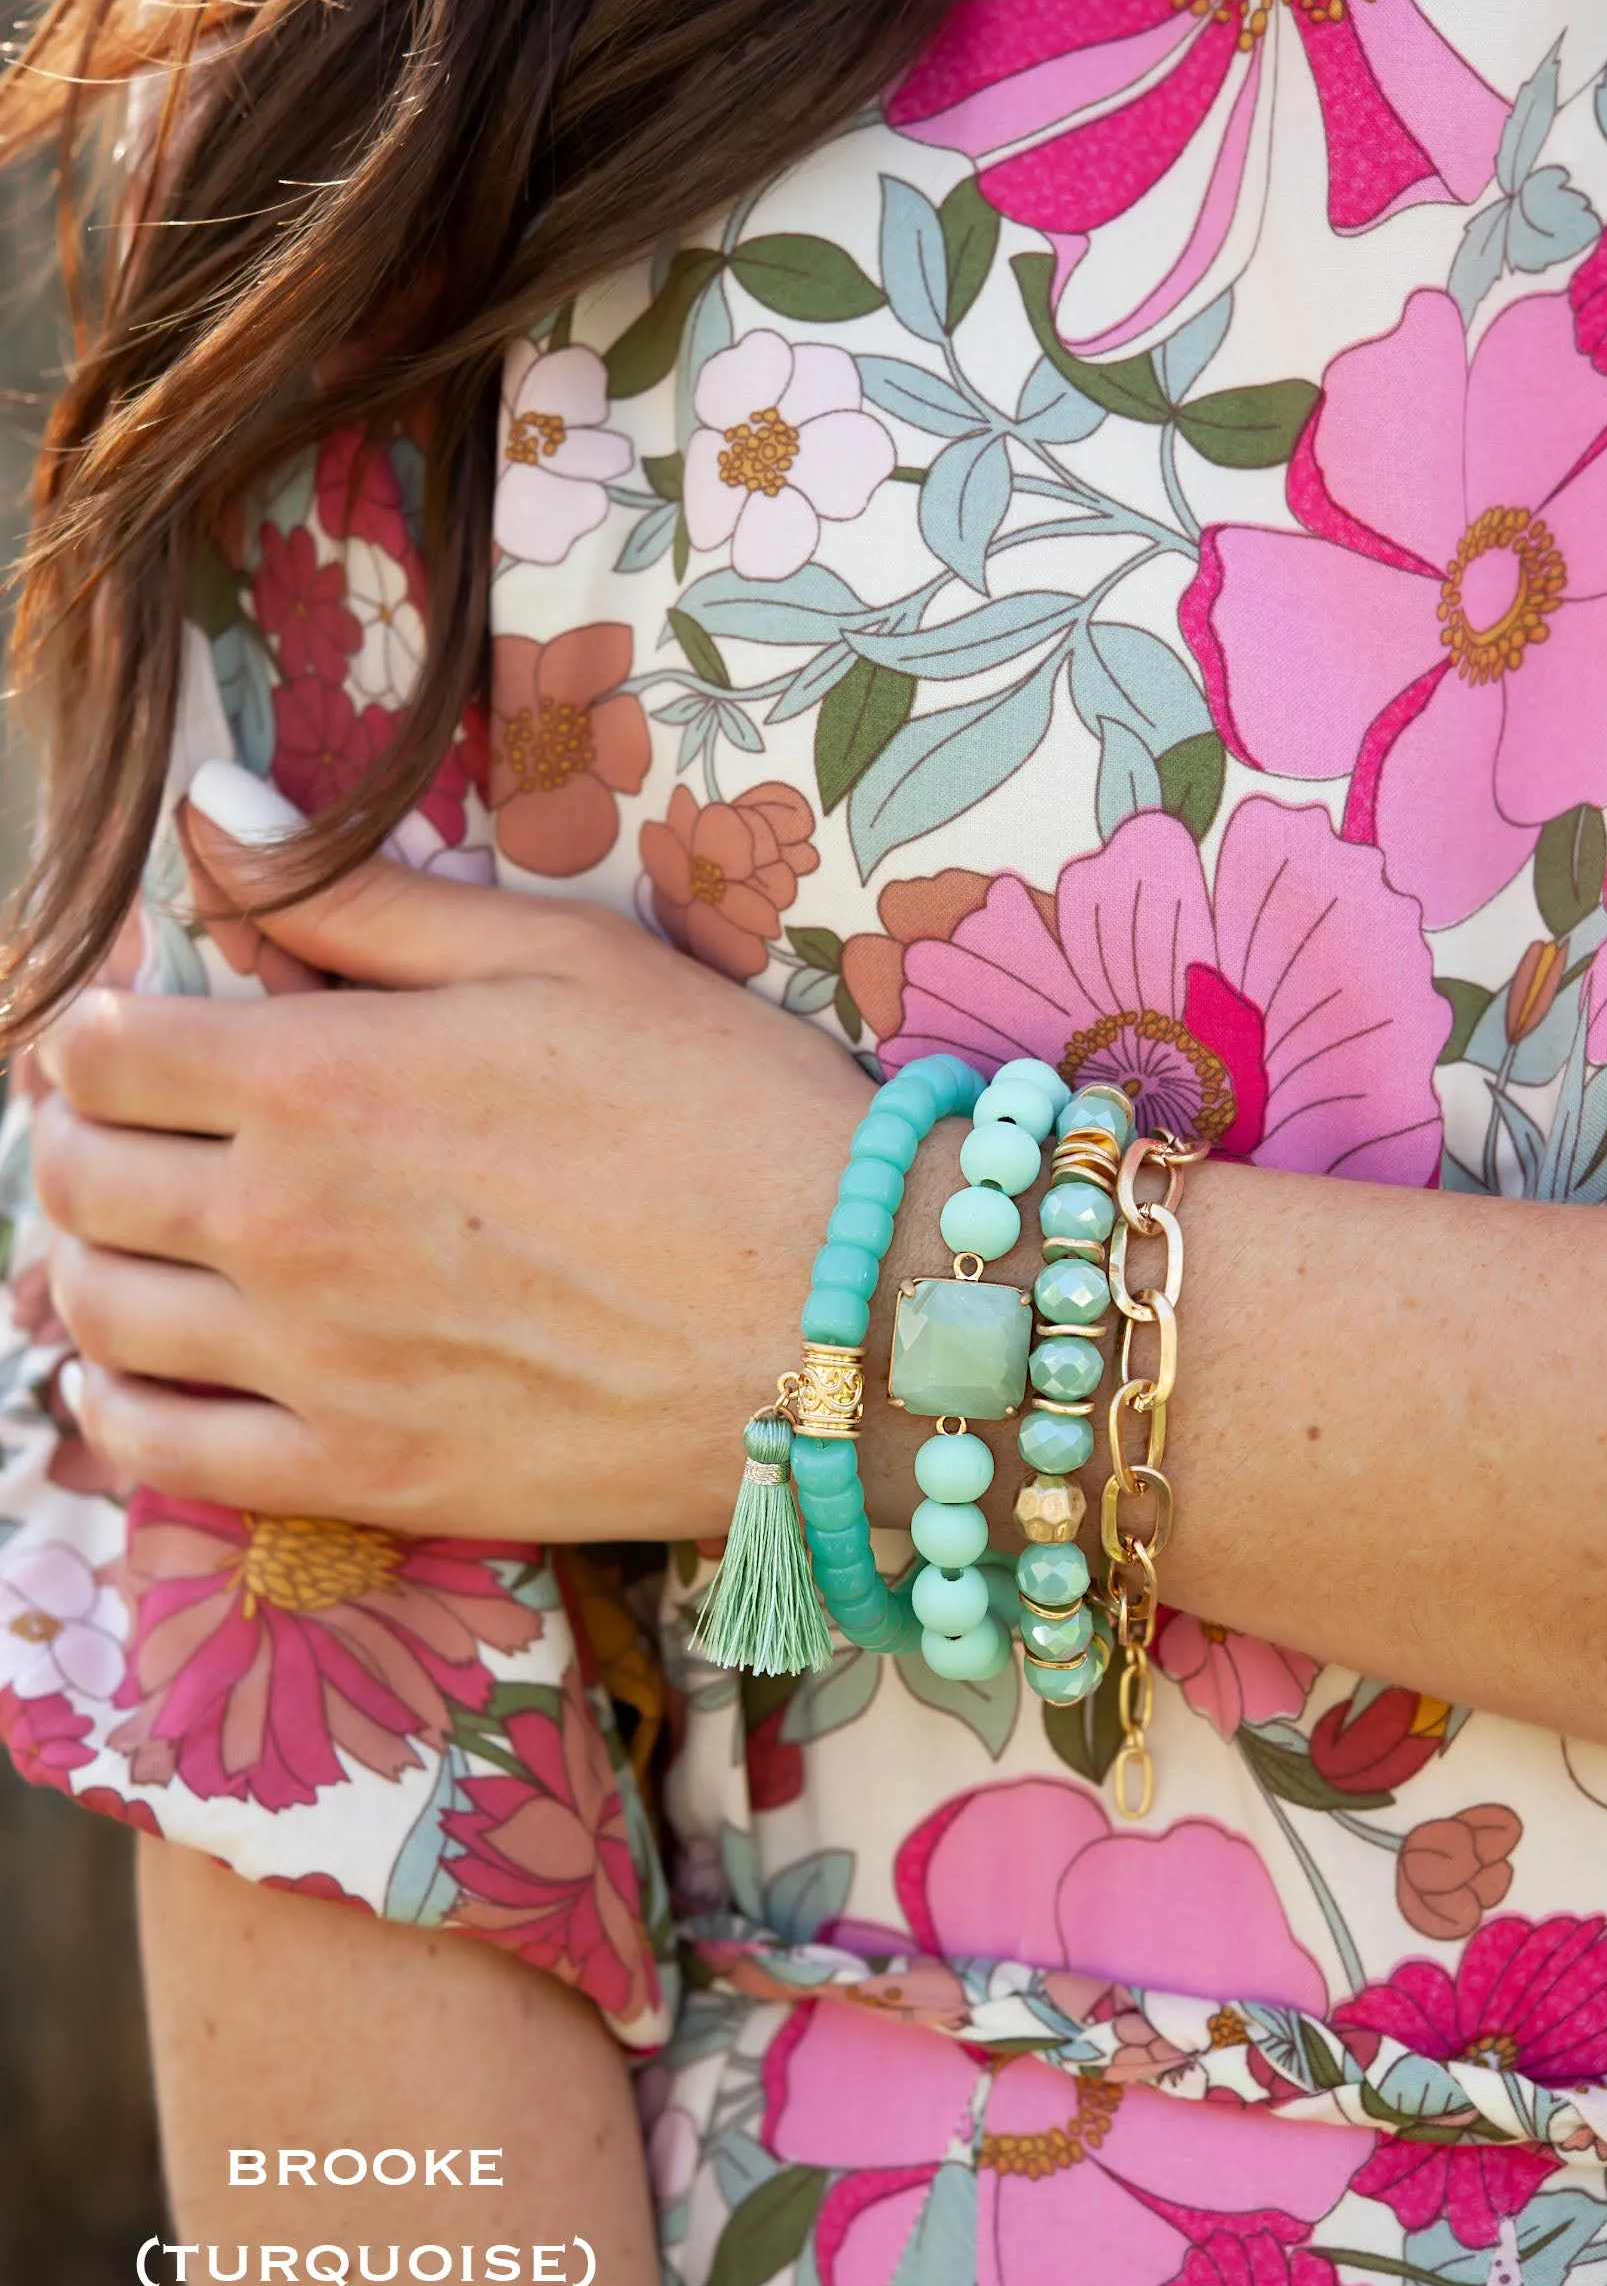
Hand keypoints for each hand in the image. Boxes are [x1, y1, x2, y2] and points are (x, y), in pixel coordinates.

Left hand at [33, 774, 876, 1536]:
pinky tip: (129, 1380)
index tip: (136, 1029)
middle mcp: (285, 1223)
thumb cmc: (725, 1111)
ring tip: (128, 1239)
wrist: (849, 1318)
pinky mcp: (365, 1477)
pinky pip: (161, 1455)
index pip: (102, 1051)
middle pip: (74, 1180)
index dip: (97, 1029)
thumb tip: (210, 808)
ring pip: (96, 1317)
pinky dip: (112, 1412)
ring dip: (80, 1265)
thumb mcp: (560, 953)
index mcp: (322, 1076)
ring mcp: (315, 1365)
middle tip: (126, 1128)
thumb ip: (360, 889)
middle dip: (74, 1138)